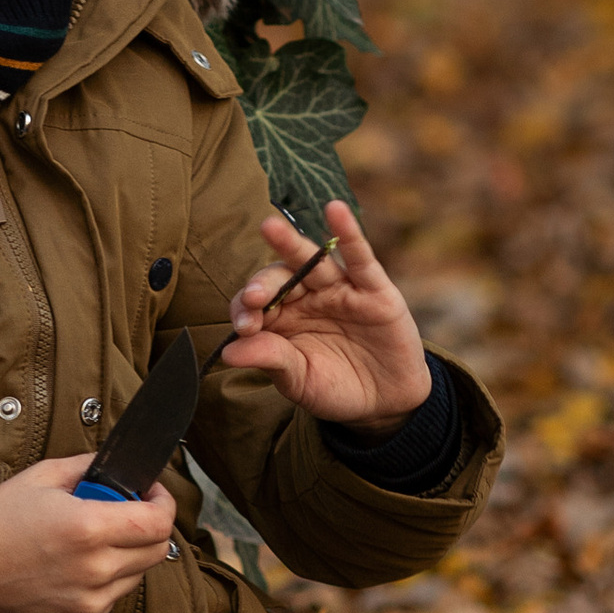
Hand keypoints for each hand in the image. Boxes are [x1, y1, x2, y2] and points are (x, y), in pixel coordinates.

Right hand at [0, 456, 176, 612]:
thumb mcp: (42, 477)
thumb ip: (89, 467)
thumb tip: (120, 467)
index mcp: (88, 528)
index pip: (159, 522)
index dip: (164, 504)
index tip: (153, 496)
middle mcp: (95, 570)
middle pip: (156, 552)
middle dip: (147, 529)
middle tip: (123, 517)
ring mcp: (89, 604)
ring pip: (134, 578)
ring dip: (123, 559)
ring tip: (85, 548)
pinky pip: (109, 603)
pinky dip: (100, 587)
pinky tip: (70, 574)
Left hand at [220, 199, 433, 431]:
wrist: (385, 402)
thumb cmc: (336, 388)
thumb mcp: (298, 380)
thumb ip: (269, 360)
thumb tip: (227, 353)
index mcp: (282, 317)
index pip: (254, 301)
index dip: (245, 309)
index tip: (245, 328)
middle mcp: (308, 297)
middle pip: (280, 276)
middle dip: (264, 284)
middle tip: (255, 298)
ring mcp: (340, 290)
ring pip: (313, 262)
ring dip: (292, 243)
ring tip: (270, 227)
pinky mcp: (374, 290)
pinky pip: (360, 258)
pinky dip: (349, 233)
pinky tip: (335, 210)